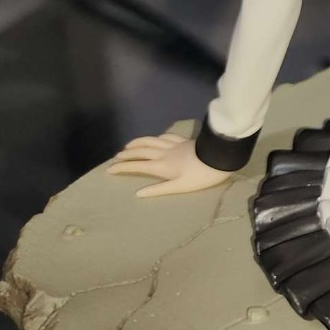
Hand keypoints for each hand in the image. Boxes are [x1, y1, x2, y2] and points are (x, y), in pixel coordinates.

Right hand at [107, 132, 233, 196]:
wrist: (220, 157)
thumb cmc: (202, 175)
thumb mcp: (180, 187)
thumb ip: (159, 189)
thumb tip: (138, 193)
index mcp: (162, 166)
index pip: (137, 166)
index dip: (122, 167)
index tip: (109, 169)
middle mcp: (164, 153)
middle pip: (141, 151)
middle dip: (127, 154)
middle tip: (116, 157)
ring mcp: (174, 145)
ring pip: (151, 141)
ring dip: (138, 142)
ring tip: (129, 145)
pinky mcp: (184, 140)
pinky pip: (166, 136)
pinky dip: (156, 137)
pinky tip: (156, 137)